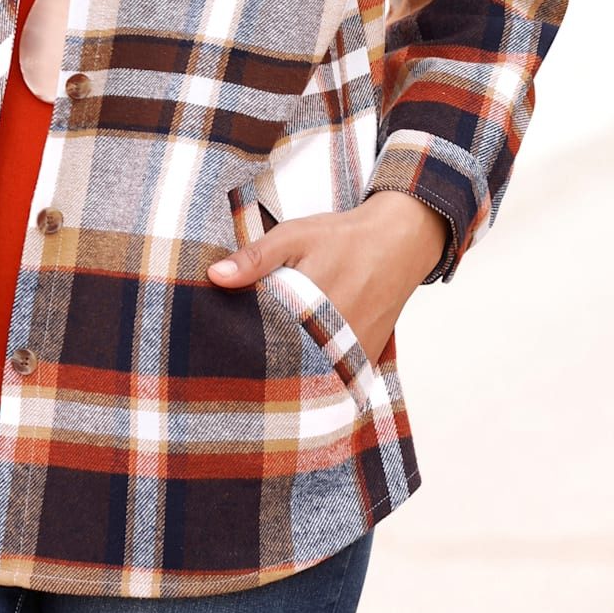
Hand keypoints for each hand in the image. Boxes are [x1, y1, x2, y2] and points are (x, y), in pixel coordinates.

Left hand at [205, 191, 448, 368]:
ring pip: (310, 374)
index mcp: (311, 305)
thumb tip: (214, 277)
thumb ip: (255, 258)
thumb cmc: (343, 237)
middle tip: (239, 361)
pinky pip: (335, 376)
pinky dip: (317, 373)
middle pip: (286, 362)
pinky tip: (299, 364)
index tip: (223, 344)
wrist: (399, 242)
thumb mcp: (294, 236)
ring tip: (265, 369)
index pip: (264, 338)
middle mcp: (335, 335)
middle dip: (263, 362)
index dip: (241, 342)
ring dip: (290, 371)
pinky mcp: (367, 358)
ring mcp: (354, 351)